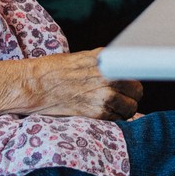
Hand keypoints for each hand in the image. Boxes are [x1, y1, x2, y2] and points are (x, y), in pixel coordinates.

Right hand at [20, 50, 142, 120]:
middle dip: (131, 96)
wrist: (37, 85)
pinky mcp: (97, 113)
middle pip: (137, 92)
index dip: (132, 81)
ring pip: (130, 108)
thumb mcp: (87, 57)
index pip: (136, 73)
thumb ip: (108, 62)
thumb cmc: (59, 69)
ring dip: (124, 109)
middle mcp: (109, 78)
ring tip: (111, 106)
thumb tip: (126, 66)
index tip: (129, 85)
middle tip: (120, 97)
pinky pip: (117, 119)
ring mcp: (104, 97)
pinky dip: (114, 118)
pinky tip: (101, 112)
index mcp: (107, 61)